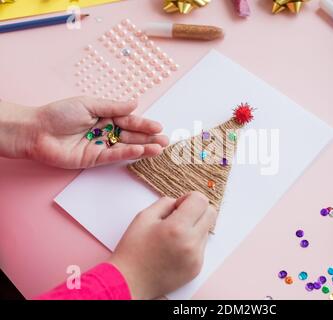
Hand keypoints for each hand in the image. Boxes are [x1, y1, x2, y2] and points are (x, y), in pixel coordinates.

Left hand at [0, 97, 167, 168]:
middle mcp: (105, 132)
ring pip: (126, 147)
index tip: (159, 126)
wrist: (37, 131)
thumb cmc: (59, 114)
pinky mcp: (95, 159)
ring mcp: (101, 146)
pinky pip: (115, 156)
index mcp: (105, 117)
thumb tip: (135, 103)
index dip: (144, 124)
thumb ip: (114, 107)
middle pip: (131, 136)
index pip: (129, 121)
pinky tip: (141, 151)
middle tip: (166, 141)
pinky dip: (128, 153)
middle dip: (149, 138)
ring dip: (144, 148)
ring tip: (159, 148)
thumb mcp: (89, 104)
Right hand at [108, 192, 217, 299]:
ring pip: (206, 230)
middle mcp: (191, 243)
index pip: (201, 200)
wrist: (129, 281)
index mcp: (177, 228)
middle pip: (211, 213)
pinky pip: (202, 247)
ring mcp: (196, 258)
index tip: (179, 205)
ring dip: (194, 227)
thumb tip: (182, 202)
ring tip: (173, 236)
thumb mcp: (144, 216)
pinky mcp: (197, 268)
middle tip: (179, 217)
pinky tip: (174, 249)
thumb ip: (166, 203)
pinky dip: (192, 243)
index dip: (189, 198)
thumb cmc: (133, 249)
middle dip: (197, 210)